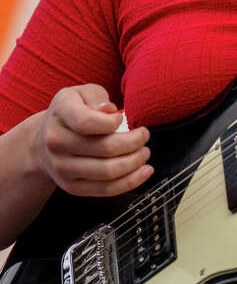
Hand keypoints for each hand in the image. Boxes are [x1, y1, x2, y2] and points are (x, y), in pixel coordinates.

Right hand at [33, 84, 151, 196]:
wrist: (43, 140)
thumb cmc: (73, 112)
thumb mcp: (82, 94)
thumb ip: (97, 98)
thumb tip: (110, 110)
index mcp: (60, 114)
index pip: (86, 122)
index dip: (112, 122)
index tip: (123, 117)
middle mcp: (56, 142)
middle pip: (105, 148)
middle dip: (135, 142)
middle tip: (145, 136)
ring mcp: (62, 167)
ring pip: (107, 171)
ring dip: (135, 162)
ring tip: (145, 152)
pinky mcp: (71, 186)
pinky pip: (106, 189)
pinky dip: (131, 181)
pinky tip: (144, 171)